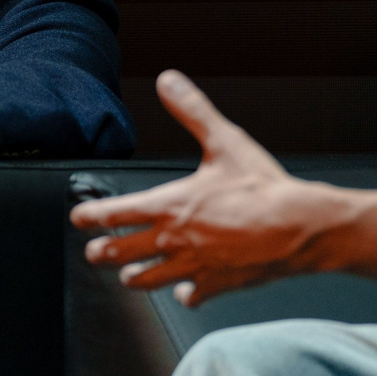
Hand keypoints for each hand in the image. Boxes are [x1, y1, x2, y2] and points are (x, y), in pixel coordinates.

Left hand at [68, 70, 348, 306]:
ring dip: (134, 276)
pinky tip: (184, 291)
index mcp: (170, 206)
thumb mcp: (224, 141)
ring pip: (149, 279)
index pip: (116, 214)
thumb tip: (169, 82)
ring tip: (128, 275)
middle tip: (93, 252)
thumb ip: (193, 110)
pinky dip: (184, 293)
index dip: (91, 216)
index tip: (79, 218)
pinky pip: (191, 294)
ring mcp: (193, 266)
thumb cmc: (262, 188)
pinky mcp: (216, 283)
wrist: (298, 228)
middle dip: (103, 252)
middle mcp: (174, 240)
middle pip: (123, 252)